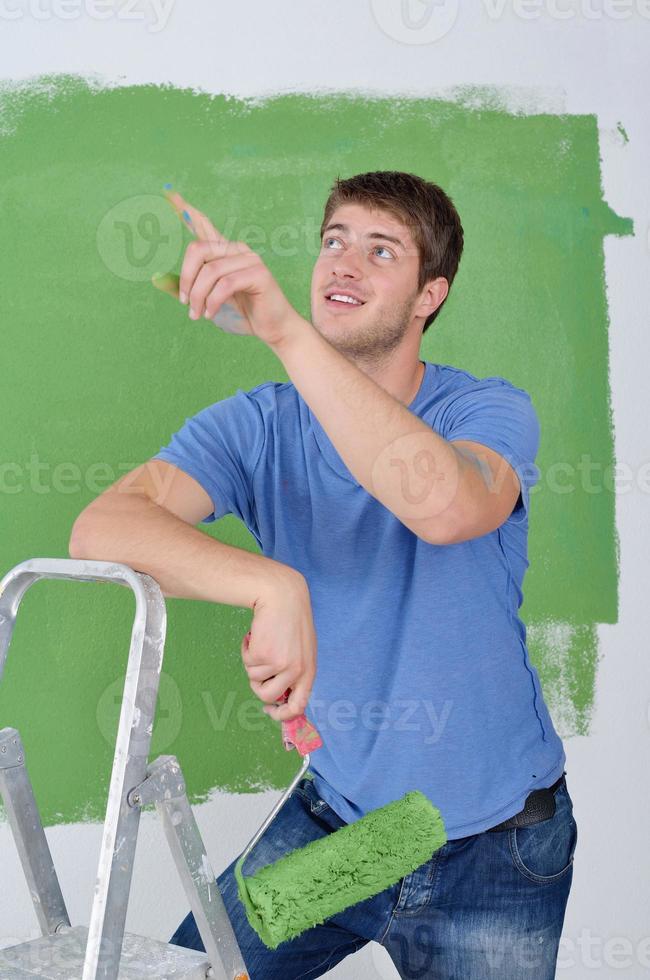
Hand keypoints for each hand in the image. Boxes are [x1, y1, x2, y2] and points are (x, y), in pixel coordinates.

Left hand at [164, 188, 305, 349]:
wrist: (273, 329)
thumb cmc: (243, 314)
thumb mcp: (208, 301)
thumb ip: (188, 288)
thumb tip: (157, 279)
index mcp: (225, 253)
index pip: (204, 226)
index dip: (187, 211)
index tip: (170, 193)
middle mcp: (237, 250)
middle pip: (198, 249)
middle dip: (186, 278)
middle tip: (184, 302)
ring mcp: (250, 259)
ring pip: (210, 271)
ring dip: (199, 296)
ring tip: (198, 315)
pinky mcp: (259, 273)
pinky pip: (225, 284)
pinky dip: (213, 301)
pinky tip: (211, 313)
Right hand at [241, 570, 316, 723]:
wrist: (282, 596)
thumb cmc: (290, 620)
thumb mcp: (300, 649)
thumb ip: (293, 672)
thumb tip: (277, 697)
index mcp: (308, 671)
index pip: (297, 706)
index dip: (281, 715)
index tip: (269, 710)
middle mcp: (296, 671)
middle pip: (268, 697)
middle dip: (257, 685)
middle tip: (257, 665)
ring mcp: (279, 665)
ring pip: (253, 678)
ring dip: (252, 661)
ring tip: (262, 640)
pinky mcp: (263, 655)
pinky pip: (246, 662)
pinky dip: (246, 649)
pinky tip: (256, 633)